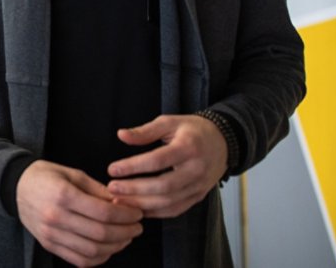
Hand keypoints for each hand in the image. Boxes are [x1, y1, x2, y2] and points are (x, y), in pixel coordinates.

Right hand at [17, 160, 143, 266]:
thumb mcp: (72, 174)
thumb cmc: (45, 176)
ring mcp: (51, 234)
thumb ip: (98, 190)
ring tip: (125, 238)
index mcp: (63, 195)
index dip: (126, 216)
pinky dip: (98, 258)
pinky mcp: (48, 244)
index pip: (103, 213)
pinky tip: (108, 249)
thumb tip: (123, 205)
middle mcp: (55, 217)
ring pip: (92, 250)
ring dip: (116, 247)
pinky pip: (79, 260)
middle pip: (101, 233)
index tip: (138, 213)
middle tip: (137, 227)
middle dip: (126, 232)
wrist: (15, 187)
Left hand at [106, 114, 227, 217]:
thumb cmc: (192, 130)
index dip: (133, 167)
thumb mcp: (170, 122)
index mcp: (188, 148)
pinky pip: (176, 209)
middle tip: (112, 188)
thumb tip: (121, 135)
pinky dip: (155, 212)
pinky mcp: (198, 196)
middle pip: (163, 186)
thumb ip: (145, 131)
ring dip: (141, 204)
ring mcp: (199, 186)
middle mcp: (196, 170)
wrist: (223, 142)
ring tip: (119, 200)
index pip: (157, 161)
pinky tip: (137, 209)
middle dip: (135, 189)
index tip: (112, 169)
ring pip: (169, 202)